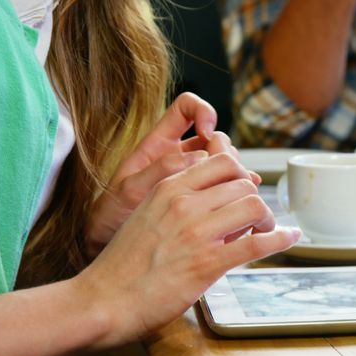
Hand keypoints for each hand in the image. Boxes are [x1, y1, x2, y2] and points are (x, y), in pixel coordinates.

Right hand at [76, 153, 300, 346]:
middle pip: (242, 182)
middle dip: (254, 198)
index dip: (240, 175)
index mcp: (168, 189)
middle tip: (255, 218)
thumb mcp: (146, 216)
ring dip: (267, 218)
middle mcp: (184, 203)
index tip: (242, 191)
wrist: (102, 302)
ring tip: (263, 232)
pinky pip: (258, 243)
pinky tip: (290, 237)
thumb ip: (177, 203)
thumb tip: (211, 202)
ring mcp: (197, 232)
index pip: (221, 161)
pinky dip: (281, 239)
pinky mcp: (208, 264)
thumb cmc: (122, 266)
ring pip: (254, 205)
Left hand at [85, 93, 255, 258]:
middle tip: (229, 172)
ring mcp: (191, 176)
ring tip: (240, 189)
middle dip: (225, 149)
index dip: (202, 111)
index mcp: (158, 144)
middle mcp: (178, 155)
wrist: (114, 248)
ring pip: (223, 161)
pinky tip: (242, 200)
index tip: (207, 133)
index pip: (186, 108)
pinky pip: (224, 185)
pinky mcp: (201, 196)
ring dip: (235, 171)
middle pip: (214, 136)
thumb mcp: (130, 190)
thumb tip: (198, 157)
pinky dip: (237, 189)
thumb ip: (161, 170)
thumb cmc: (113, 216)